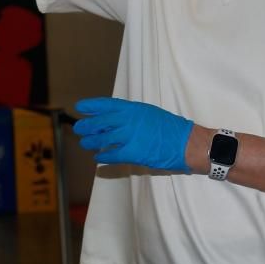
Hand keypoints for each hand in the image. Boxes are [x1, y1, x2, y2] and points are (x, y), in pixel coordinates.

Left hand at [73, 97, 193, 172]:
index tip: (80, 107)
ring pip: (103, 139)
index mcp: (133, 108)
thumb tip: (113, 119)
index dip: (92, 106)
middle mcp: (128, 119)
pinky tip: (98, 158)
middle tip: (79, 128)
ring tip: (85, 143)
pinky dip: (103, 157)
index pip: (106, 104)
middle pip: (101, 122)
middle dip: (87, 125)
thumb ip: (131, 115)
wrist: (185, 143)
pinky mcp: (133, 152)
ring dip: (91, 141)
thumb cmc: (169, 127)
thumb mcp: (148, 113)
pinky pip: (112, 155)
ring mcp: (130, 136)